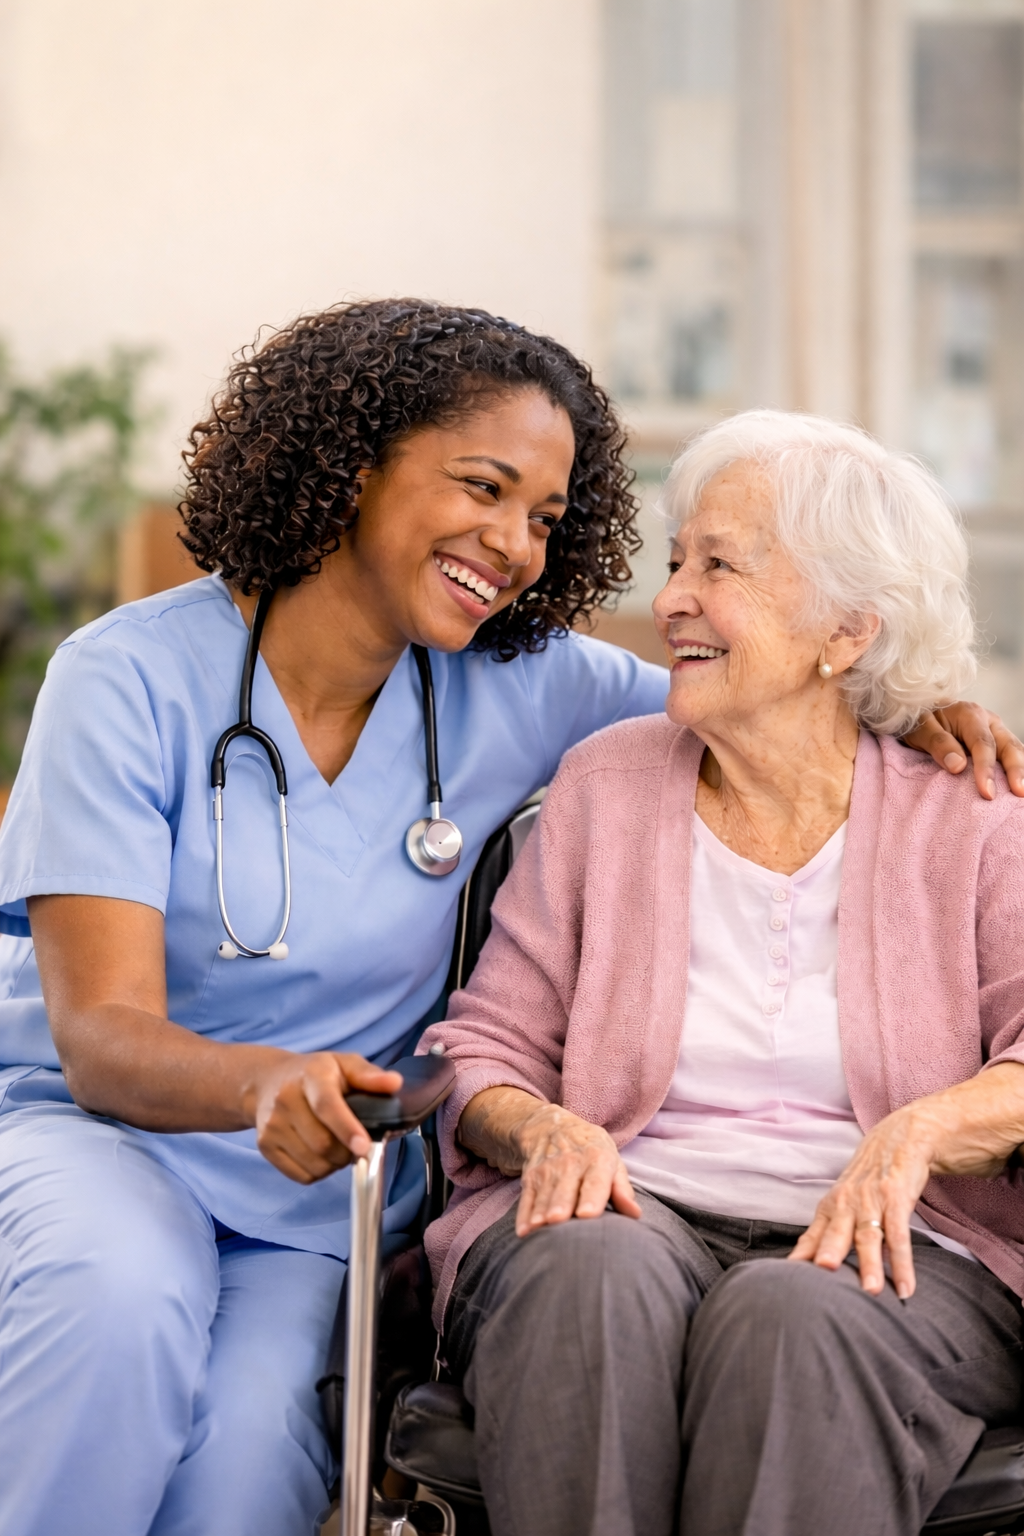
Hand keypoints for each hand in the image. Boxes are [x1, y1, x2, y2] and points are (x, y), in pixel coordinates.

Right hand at [245, 1051, 401, 1183]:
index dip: (346, 1129)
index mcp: (311, 1076)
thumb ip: (370, 1076)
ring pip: (314, 1163)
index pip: (327, 1106)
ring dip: (334, 1164)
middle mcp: (285, 1099)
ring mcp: (272, 1125)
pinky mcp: (265, 1146)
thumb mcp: (344, 1064)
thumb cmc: (315, 1074)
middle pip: (322, 1143)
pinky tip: (320, 1155)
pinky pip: (301, 1175)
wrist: (267, 1082)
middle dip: (347, 1152)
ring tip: (338, 1147)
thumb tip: (394, 1083)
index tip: (364, 1147)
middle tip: (356, 1144)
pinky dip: (318, 1172)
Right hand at [513, 1102, 640, 1236]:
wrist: (552, 1126)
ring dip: (540, 1214)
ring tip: (538, 1230)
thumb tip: (635, 1214)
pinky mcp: (529, 1180)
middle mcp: (570, 1164)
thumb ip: (622, 1189)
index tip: (587, 1214)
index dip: (591, 1198)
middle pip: (565, 1191)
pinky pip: (526, 1200)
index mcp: (597, 1160)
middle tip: (558, 1221)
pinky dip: (524, 1216)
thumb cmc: (591, 1151)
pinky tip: (524, 1232)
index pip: (594, 1181)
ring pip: (544, 1197)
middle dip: (560, 1206)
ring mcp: (547, 1172)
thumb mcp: (612, 1160)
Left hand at [788, 1104, 934, 1298]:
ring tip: (870, 1291)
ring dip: (870, 1264)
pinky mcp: (897, 1200)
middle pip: (836, 1233)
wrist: (899, 1139)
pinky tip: (905, 1287)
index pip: (812, 1234)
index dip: (802, 1254)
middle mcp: (847, 1203)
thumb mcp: (846, 1200)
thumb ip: (831, 1230)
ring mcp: (872, 1201)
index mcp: (831, 1206)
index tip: (790, 1278)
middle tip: (823, 1272)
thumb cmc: (869, 1179)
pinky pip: (899, 1235)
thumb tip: (814, 1265)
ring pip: (869, 1236)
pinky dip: (903, 1262)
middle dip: (829, 1252)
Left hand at [904, 703, 1023, 798]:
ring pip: (1014, 750)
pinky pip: (1009, 755)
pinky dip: (1016, 769)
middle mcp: (988, 721)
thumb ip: (938, 744)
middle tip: (1019, 792)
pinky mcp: (995, 742)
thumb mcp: (920, 729)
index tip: (987, 792)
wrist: (918, 712)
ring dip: (1021, 770)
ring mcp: (994, 731)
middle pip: (1008, 746)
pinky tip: (1018, 784)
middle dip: (1016, 770)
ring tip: (1022, 792)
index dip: (986, 769)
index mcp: (970, 714)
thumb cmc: (918, 721)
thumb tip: (959, 766)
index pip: (983, 743)